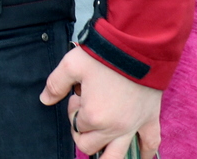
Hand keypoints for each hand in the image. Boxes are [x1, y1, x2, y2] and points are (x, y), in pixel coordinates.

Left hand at [40, 45, 161, 157]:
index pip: (76, 125)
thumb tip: (45, 100)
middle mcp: (114, 128)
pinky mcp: (150, 120)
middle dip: (83, 132)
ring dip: (106, 155)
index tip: (77, 95)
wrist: (136, 48)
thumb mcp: (71, 65)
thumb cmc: (103, 56)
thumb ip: (55, 85)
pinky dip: (144, 152)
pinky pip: (150, 144)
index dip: (73, 111)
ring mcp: (133, 126)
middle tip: (85, 110)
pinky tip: (139, 156)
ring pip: (117, 156)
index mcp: (93, 116)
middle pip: (91, 146)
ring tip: (99, 146)